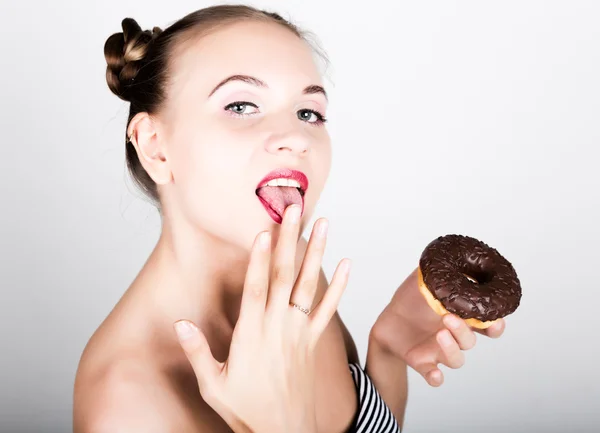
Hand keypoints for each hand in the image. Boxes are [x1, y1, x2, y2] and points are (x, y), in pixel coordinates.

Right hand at [173, 204, 350, 432]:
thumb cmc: (247, 409)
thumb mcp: (213, 384)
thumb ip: (198, 352)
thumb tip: (180, 324)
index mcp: (252, 333)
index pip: (256, 288)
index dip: (260, 258)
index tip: (264, 230)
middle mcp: (278, 326)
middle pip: (284, 275)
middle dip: (289, 239)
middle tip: (293, 209)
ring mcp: (300, 331)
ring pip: (309, 285)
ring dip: (316, 252)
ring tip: (324, 224)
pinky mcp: (314, 341)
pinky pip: (329, 309)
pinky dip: (339, 287)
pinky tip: (347, 265)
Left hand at [371, 268, 504, 386]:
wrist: (387, 321)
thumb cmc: (410, 300)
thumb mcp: (422, 281)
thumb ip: (437, 270)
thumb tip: (447, 251)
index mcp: (460, 317)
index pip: (487, 325)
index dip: (496, 325)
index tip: (496, 320)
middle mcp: (454, 336)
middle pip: (471, 341)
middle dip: (465, 332)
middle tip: (449, 318)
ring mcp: (439, 351)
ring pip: (457, 359)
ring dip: (452, 349)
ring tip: (439, 334)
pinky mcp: (423, 362)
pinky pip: (435, 376)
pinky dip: (436, 378)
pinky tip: (435, 374)